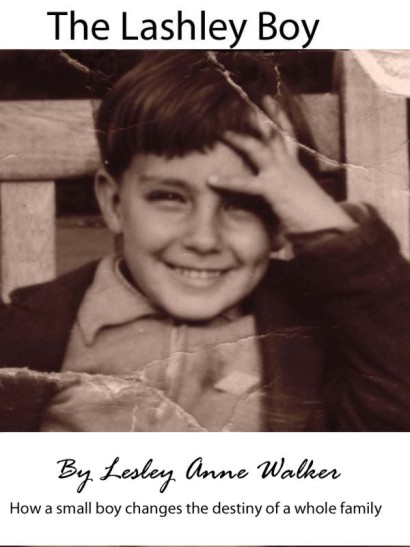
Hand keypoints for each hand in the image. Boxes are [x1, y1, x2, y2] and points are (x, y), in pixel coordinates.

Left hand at [208, 97, 355, 234]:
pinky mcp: (272, 188)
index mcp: (294, 166)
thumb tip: (277, 195)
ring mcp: (280, 174)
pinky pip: (246, 184)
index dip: (278, 116)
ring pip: (257, 149)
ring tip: (220, 131)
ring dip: (239, 139)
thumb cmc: (312, 214)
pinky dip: (227, 182)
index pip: (287, 134)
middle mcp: (288, 165)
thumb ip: (284, 191)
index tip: (269, 100)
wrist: (325, 223)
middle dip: (258, 117)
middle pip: (272, 133)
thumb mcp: (297, 197)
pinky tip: (211, 180)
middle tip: (243, 102)